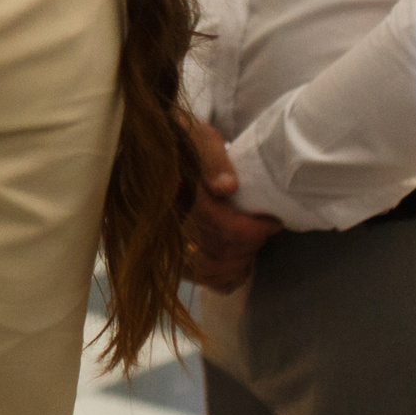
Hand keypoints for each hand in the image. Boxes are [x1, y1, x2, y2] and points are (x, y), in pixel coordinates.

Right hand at [179, 112, 280, 292]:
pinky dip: (219, 278)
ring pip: (208, 270)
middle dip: (249, 246)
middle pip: (221, 253)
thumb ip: (213, 158)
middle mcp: (171, 225)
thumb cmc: (177, 140)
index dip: (256, 230)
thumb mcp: (198, 136)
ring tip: (251, 248)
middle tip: (263, 231)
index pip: (227, 229)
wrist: (142, 147)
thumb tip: (228, 187)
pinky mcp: (163, 251)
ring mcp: (165, 241)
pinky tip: (235, 268)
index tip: (272, 221)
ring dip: (236, 264)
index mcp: (183, 198)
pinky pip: (195, 276)